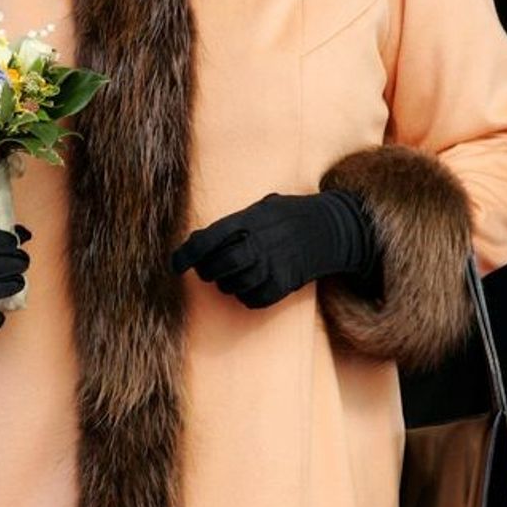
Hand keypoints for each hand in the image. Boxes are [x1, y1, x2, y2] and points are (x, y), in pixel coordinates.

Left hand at [171, 191, 373, 309]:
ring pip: (233, 286)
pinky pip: (252, 300)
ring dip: (226, 284)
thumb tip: (199, 240)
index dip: (186, 255)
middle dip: (207, 271)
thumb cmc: (291, 215)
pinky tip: (251, 284)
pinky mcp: (283, 285)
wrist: (331, 229)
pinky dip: (246, 296)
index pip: (206, 241)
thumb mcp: (263, 206)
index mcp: (249, 221)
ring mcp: (272, 266)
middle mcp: (259, 244)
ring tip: (233, 274)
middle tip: (206, 269)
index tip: (175, 264)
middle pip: (218, 268)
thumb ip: (234, 223)